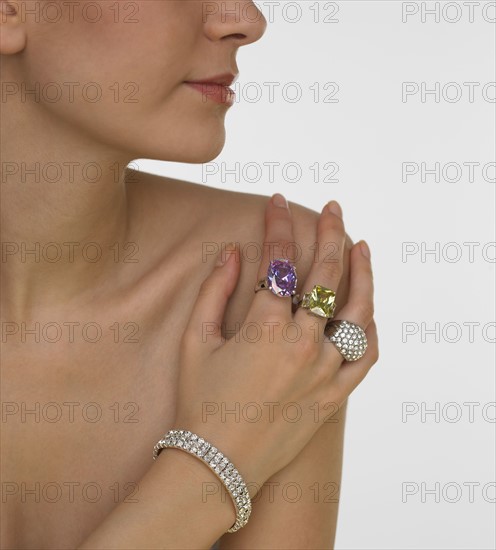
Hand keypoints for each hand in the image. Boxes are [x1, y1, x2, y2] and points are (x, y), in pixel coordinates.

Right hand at [173, 195, 377, 493]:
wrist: (216, 465)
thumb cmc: (199, 402)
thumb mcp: (196, 342)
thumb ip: (214, 291)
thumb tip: (230, 252)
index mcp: (265, 327)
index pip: (280, 261)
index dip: (278, 225)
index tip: (278, 202)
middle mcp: (302, 343)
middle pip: (326, 274)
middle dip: (330, 233)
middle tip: (332, 209)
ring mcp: (324, 370)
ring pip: (357, 310)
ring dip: (363, 272)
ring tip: (362, 244)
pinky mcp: (334, 396)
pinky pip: (365, 356)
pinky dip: (369, 328)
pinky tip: (368, 308)